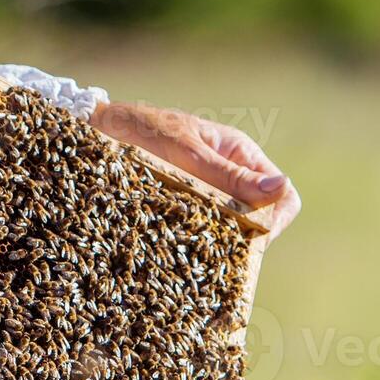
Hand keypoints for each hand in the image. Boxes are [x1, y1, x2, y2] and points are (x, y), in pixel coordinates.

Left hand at [91, 100, 301, 236]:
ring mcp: (209, 191)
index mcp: (240, 154)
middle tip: (215, 249)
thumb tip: (281, 188)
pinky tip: (180, 247)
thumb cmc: (141, 131)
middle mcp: (230, 175)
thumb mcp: (186, 153)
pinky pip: (205, 230)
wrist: (96, 130)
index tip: (249, 239)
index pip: (282, 196)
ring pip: (233, 228)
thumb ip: (228, 175)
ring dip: (221, 242)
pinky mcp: (187, 205)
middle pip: (261, 218)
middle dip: (246, 237)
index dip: (274, 222)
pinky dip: (198, 241)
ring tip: (194, 249)